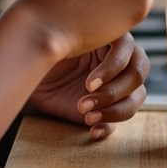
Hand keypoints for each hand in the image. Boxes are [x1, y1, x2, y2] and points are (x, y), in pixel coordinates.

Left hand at [29, 33, 148, 139]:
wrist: (29, 72)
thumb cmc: (43, 51)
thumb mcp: (57, 42)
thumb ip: (75, 39)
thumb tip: (91, 36)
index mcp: (108, 39)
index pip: (128, 50)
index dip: (113, 68)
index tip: (88, 83)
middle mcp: (117, 61)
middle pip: (138, 74)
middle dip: (114, 91)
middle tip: (86, 101)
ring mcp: (114, 86)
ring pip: (136, 98)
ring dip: (114, 110)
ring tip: (86, 116)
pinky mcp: (105, 108)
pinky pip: (120, 121)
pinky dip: (109, 127)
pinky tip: (93, 131)